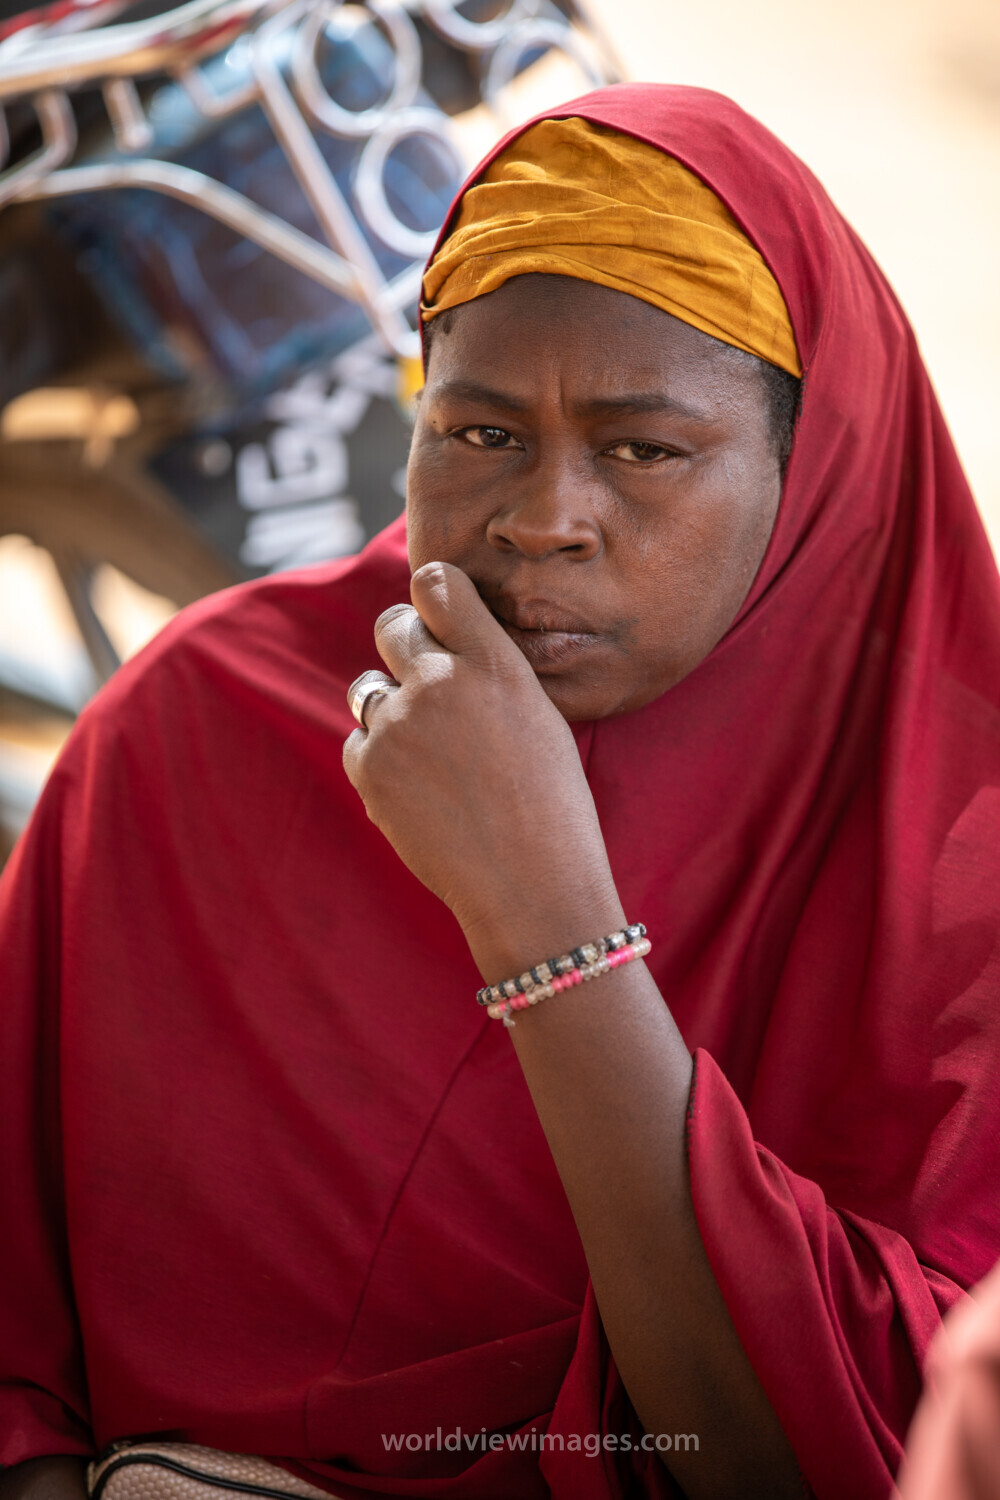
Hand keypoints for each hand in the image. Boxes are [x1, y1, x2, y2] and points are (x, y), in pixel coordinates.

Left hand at [342, 562, 623, 978]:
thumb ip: (488, 671)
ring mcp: (398, 723)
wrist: (530, 883)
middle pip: (392, 626)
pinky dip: (380, 762)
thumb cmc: (551, 805)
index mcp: (494, 661)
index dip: (432, 596)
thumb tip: (440, 645)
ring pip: (368, 688)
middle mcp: (440, 680)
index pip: (437, 582)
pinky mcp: (369, 767)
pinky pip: (359, 743)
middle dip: (404, 647)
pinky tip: (421, 791)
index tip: (436, 616)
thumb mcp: (539, 716)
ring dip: (390, 708)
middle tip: (427, 686)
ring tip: (431, 754)